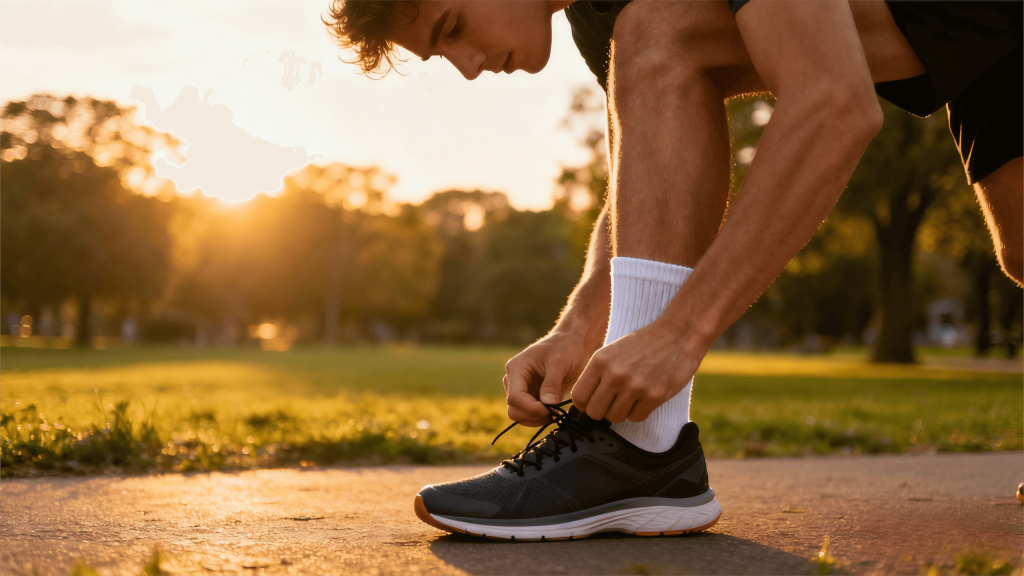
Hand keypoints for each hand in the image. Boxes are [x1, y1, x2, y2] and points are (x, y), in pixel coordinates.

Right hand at [503, 331, 590, 426]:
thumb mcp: (560, 363)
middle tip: (554, 412)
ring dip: (537, 419)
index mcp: (516, 368)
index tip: (551, 409)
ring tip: (556, 411)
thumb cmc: (565, 347)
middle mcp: (514, 380)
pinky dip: (541, 417)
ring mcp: (522, 389)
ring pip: (521, 415)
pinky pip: (530, 414)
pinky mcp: (531, 396)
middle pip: (514, 409)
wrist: (571, 343)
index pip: (515, 397)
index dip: (531, 408)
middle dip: (533, 415)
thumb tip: (547, 405)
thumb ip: (552, 384)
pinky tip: (555, 410)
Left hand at [571, 320, 700, 422]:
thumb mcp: (612, 351)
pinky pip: (636, 417)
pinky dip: (639, 411)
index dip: (584, 404)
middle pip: (594, 412)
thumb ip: (598, 373)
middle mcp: (615, 374)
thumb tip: (585, 399)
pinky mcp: (654, 395)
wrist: (678, 335)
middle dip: (602, 411)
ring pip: (615, 417)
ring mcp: (634, 386)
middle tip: (612, 404)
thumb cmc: (644, 343)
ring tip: (630, 398)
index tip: (592, 403)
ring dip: (622, 412)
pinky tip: (644, 397)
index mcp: (600, 361)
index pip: (579, 397)